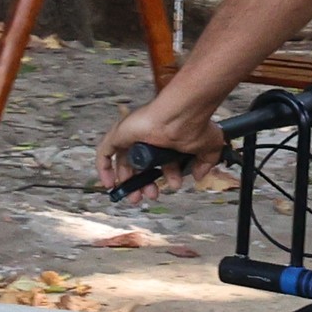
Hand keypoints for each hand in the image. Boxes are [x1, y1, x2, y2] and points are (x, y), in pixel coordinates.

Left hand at [95, 94, 219, 195]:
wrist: (182, 114)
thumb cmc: (194, 125)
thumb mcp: (207, 147)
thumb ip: (205, 162)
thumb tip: (200, 175)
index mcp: (165, 139)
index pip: (160, 160)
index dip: (164, 176)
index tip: (171, 186)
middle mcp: (147, 137)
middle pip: (140, 164)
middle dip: (144, 184)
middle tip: (149, 196)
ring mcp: (132, 135)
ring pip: (123, 162)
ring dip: (128, 182)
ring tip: (135, 197)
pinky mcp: (119, 134)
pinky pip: (105, 154)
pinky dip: (105, 169)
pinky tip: (110, 184)